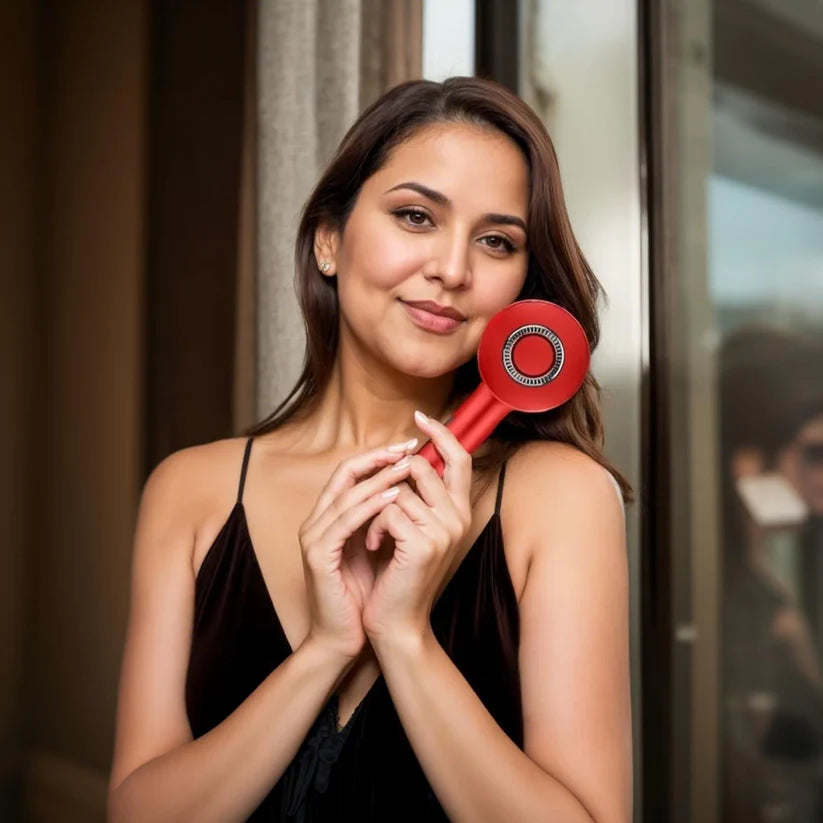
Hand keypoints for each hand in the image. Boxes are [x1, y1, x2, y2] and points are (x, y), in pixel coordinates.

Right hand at [297, 442, 416, 660]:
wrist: (342, 638)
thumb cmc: (363, 594)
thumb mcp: (377, 547)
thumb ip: (384, 519)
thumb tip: (412, 490)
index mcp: (329, 517)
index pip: (350, 473)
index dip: (378, 456)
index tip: (409, 447)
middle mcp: (317, 521)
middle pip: (345, 474)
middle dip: (378, 457)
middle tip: (409, 447)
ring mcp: (314, 538)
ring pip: (346, 494)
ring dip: (379, 477)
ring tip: (407, 466)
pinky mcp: (318, 556)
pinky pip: (344, 522)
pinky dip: (369, 507)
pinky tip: (393, 497)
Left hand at [361, 411, 472, 646]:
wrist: (396, 621)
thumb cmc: (398, 575)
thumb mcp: (412, 529)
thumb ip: (417, 496)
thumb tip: (407, 457)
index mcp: (459, 511)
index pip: (459, 458)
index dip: (441, 434)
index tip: (420, 417)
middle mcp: (458, 518)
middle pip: (424, 467)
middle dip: (390, 479)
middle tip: (374, 502)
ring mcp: (443, 530)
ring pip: (400, 488)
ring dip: (375, 509)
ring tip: (372, 535)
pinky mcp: (423, 544)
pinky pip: (388, 510)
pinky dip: (372, 526)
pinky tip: (371, 547)